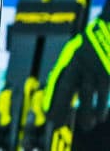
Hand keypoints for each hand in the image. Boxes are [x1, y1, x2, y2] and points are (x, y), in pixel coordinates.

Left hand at [43, 15, 109, 131]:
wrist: (109, 28)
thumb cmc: (97, 42)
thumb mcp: (81, 52)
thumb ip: (76, 68)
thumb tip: (72, 88)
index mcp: (71, 59)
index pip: (59, 81)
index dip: (53, 98)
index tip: (48, 114)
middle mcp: (79, 63)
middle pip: (68, 87)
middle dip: (62, 106)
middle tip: (57, 124)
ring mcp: (94, 67)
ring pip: (87, 93)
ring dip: (85, 111)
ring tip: (85, 125)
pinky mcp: (107, 71)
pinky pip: (103, 92)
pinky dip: (101, 106)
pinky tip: (100, 117)